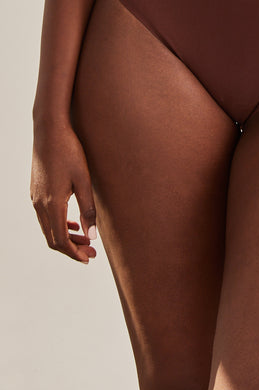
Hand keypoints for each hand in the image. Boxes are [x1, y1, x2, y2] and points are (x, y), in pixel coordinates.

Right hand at [31, 122, 97, 263]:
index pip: (61, 240)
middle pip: (53, 239)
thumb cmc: (69, 151)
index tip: (89, 259)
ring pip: (48, 228)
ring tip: (85, 239)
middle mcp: (39, 205)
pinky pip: (45, 217)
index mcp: (52, 204)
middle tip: (91, 252)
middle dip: (72, 248)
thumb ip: (88, 208)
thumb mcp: (83, 179)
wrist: (49, 131)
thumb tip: (93, 235)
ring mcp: (35, 198)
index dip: (75, 253)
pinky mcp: (35, 191)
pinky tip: (73, 222)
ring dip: (65, 237)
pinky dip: (58, 225)